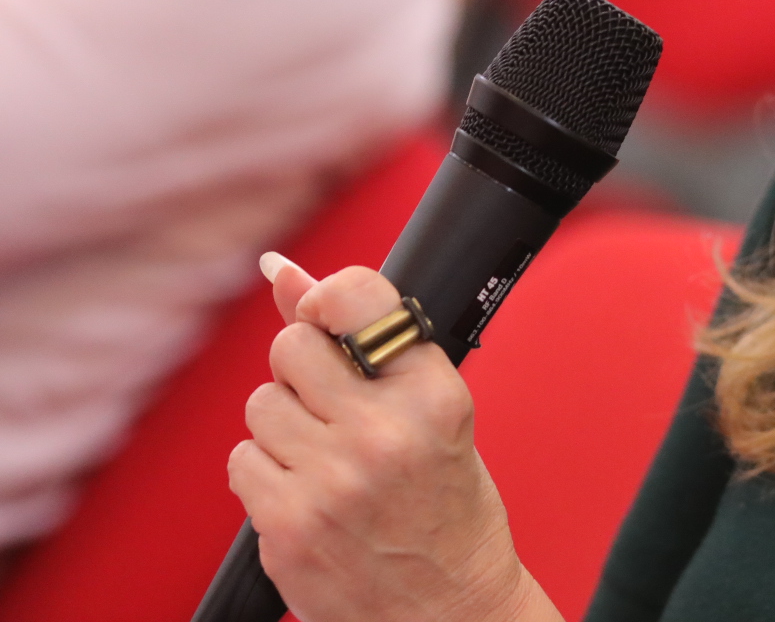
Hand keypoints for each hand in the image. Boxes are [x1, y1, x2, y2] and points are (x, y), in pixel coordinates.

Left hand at [228, 255, 561, 621]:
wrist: (448, 610)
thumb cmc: (446, 506)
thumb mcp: (429, 414)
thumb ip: (355, 341)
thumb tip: (279, 269)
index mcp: (433, 395)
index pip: (356, 298)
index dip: (327, 298)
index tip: (326, 314)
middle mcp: (383, 432)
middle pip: (291, 347)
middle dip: (302, 369)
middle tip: (334, 404)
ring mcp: (331, 481)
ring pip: (261, 405)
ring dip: (283, 426)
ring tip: (327, 457)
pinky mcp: (289, 526)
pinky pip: (243, 462)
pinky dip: (266, 475)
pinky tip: (308, 493)